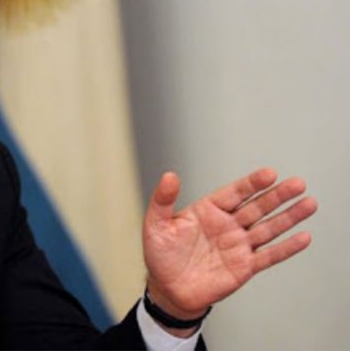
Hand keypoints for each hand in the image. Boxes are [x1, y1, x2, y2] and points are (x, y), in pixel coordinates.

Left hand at [143, 168, 316, 323]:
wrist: (168, 289)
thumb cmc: (160, 255)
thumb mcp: (156, 225)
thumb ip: (163, 200)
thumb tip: (169, 175)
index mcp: (208, 210)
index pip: (235, 193)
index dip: (252, 183)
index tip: (269, 173)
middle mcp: (228, 225)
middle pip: (257, 207)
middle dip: (277, 195)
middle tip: (297, 184)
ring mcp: (238, 245)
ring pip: (268, 228)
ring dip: (288, 217)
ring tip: (308, 204)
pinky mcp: (244, 267)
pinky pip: (269, 256)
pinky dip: (286, 248)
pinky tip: (303, 237)